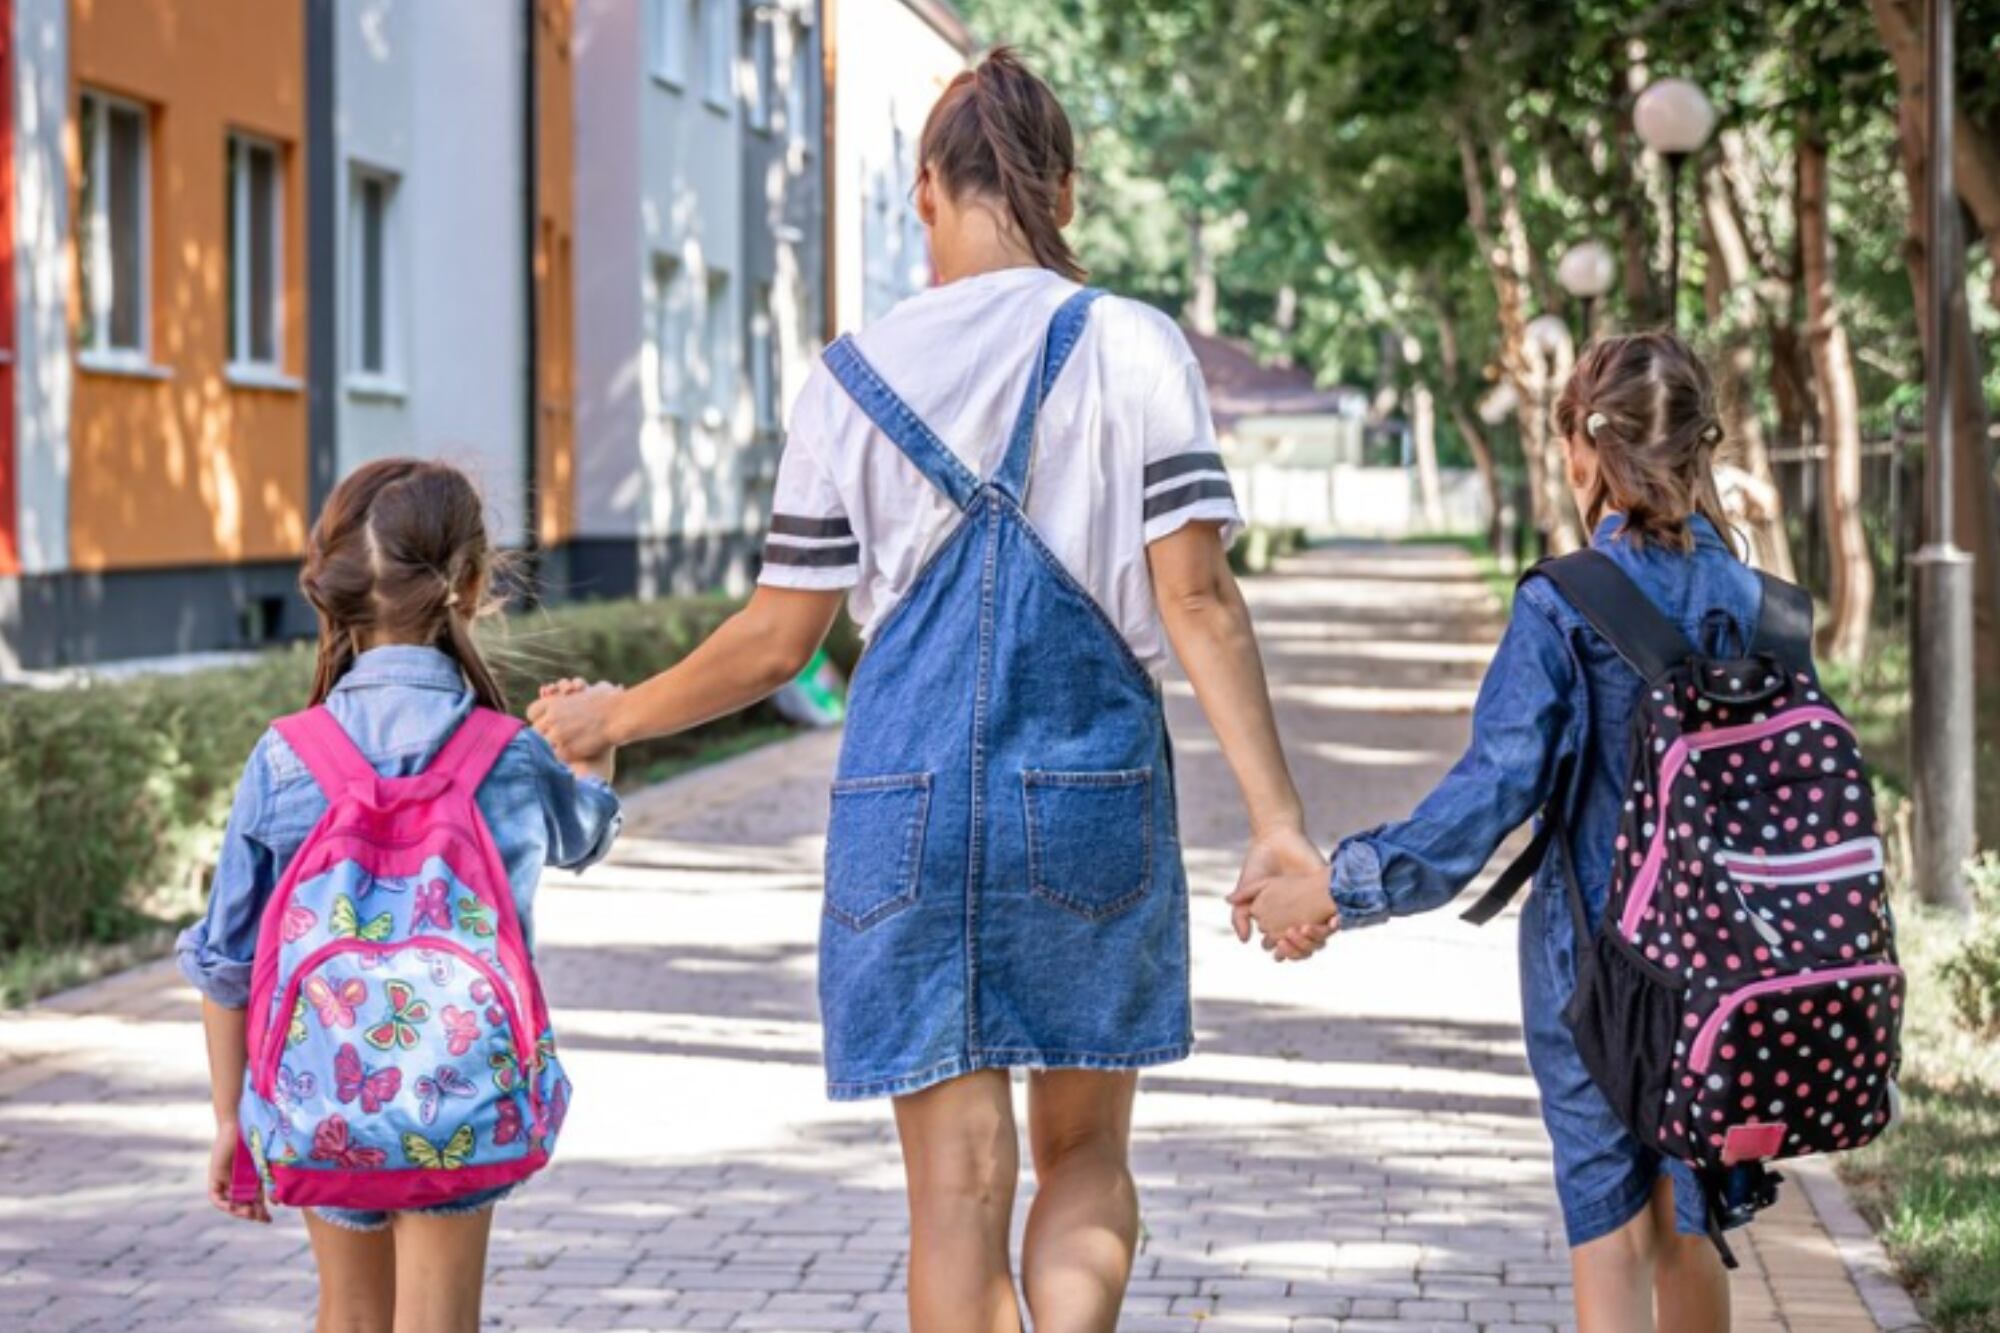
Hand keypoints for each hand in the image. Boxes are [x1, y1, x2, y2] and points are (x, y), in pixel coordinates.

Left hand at [207, 1124, 268, 1223]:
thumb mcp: (266, 1163)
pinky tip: (231, 1206)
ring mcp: (227, 1181)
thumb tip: (278, 1201)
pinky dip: (222, 1203)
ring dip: (238, 1211)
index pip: (256, 1202)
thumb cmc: (258, 1138)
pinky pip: (216, 1197)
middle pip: (243, 1205)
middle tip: (260, 1218)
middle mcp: (240, 1182)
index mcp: (254, 1180)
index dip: (261, 1213)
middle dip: (251, 1214)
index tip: (269, 1219)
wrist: (242, 1123)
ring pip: (230, 1204)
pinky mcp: (216, 1177)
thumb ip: (270, 1180)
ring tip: (248, 1213)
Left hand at [529, 680, 621, 781]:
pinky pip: (557, 757)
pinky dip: (564, 756)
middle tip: (556, 736)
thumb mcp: (582, 690)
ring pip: (544, 745)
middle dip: (544, 733)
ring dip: (553, 745)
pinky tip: (575, 751)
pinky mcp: (566, 751)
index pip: (531, 713)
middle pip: (535, 731)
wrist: (618, 716)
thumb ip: (567, 694)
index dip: (539, 718)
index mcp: (552, 703)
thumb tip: (555, 693)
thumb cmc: (606, 701)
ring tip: (566, 744)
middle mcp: (551, 719)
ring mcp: (557, 736)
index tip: (546, 721)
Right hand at [1229, 824, 1325, 942]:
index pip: (1287, 947)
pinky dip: (1335, 924)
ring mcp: (1316, 908)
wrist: (1275, 840)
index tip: (1273, 945)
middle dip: (1296, 950)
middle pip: (1306, 947)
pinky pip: (1339, 917)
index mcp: (1282, 921)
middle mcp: (1301, 918)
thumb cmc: (1259, 865)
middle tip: (1284, 940)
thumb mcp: (1247, 893)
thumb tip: (1244, 941)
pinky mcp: (1330, 895)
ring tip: (1299, 929)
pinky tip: (1329, 923)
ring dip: (1312, 940)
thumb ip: (1240, 916)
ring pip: (1322, 937)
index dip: (1283, 952)